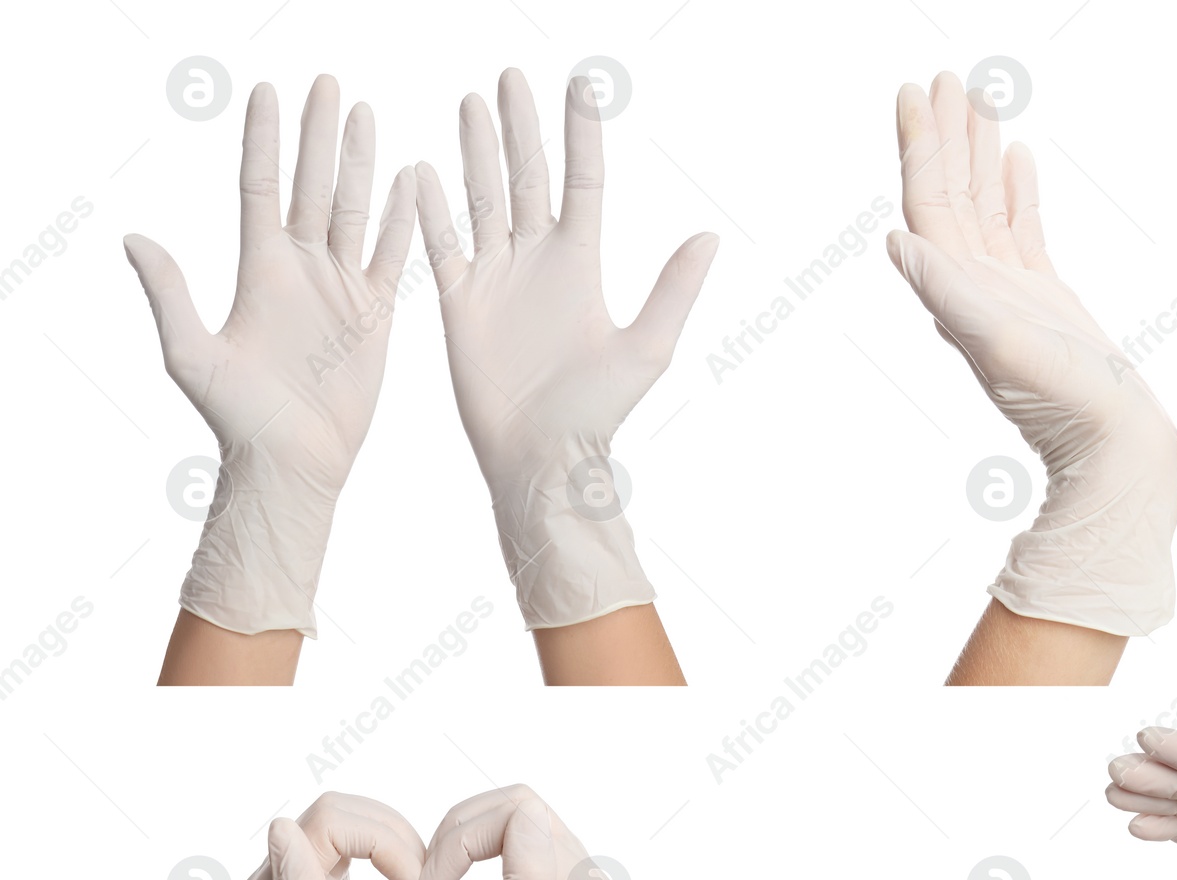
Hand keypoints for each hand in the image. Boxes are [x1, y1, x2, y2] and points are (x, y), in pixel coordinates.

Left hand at [125, 76, 415, 636]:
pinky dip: (402, 218)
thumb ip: (172, 295)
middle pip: (310, 185)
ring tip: (366, 114)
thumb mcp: (193, 354)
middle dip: (319, 134)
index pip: (261, 187)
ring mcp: (340, 289)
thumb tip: (135, 240)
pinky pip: (390, 256)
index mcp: (259, 271)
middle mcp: (300, 270)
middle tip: (329, 84)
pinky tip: (409, 180)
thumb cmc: (240, 418)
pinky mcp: (374, 315)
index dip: (265, 141)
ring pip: (352, 211)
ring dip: (360, 164)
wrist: (295, 462)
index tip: (269, 92)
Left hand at [241, 794, 427, 879]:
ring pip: (348, 816)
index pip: (327, 821)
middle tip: (422, 879)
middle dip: (390, 834)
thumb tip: (280, 826)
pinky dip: (391, 844)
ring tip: (419, 879)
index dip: (384, 839)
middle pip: (336, 811)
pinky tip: (407, 876)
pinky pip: (355, 833)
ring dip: (395, 837)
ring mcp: (294, 879)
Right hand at [416, 70, 717, 631]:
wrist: (543, 457)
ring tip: (471, 104)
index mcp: (581, 264)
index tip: (580, 85)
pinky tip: (420, 169)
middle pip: (526, 177)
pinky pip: (441, 245)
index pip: (581, 182)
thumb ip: (672, 289)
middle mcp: (537, 262)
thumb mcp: (646, 347)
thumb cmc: (598, 412)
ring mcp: (496, 279)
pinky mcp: (459, 304)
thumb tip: (710, 237)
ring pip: (483, 199)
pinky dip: (429, 209)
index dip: (579, 134)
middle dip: (519, 129)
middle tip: (509, 78)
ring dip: (476, 153)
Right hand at [421, 785, 608, 879]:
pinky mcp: (545, 872)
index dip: (461, 840)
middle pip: (516, 804)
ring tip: (435, 879)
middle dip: (460, 832)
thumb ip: (525, 878)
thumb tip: (528, 814)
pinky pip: (505, 826)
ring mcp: (568, 871)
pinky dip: (468, 840)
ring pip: (508, 809)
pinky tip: (451, 873)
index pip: (518, 816)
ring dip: (461, 834)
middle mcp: (586, 875)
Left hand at [888, 74, 1176, 636]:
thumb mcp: (1001, 343)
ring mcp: (1009, 291)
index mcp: (958, 291)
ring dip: (977, 152)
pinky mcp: (1044, 299)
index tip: (915, 92)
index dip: (921, 147)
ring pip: (985, 206)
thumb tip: (897, 242)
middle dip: (945, 134)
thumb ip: (948, 293)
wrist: (1111, 450)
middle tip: (943, 77)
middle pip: (951, 195)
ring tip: (977, 98)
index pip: (930, 204)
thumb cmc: (1064, 406)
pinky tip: (1017, 157)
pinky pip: (1022, 230)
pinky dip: (1015, 190)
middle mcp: (974, 287)